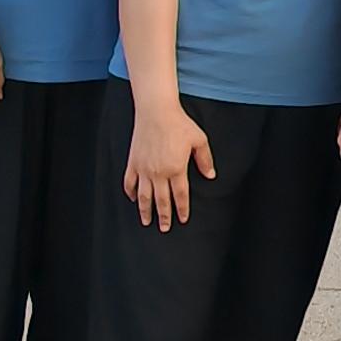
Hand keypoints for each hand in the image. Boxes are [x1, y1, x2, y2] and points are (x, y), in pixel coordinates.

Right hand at [125, 100, 216, 227]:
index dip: (182, 209)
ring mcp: (143, 168)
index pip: (180, 196)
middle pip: (161, 200)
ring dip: (145, 210)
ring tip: (146, 221)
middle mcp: (159, 172)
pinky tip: (133, 199)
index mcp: (176, 169)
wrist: (156, 112)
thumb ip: (205, 160)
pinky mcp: (133, 162)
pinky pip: (129, 182)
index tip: (183, 219)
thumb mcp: (199, 141)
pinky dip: (130, 192)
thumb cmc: (180, 124)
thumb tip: (211, 176)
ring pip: (143, 195)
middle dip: (163, 216)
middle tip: (164, 229)